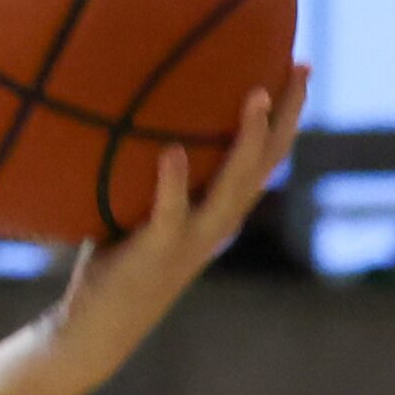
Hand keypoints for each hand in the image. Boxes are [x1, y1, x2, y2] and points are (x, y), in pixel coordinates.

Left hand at [43, 64, 311, 389]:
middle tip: (299, 68)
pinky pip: (167, 214)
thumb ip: (140, 171)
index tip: (296, 67)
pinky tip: (173, 151)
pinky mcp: (154, 253)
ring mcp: (189, 240)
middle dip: (285, 116)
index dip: (284, 117)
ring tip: (255, 96)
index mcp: (215, 212)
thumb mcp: (133, 207)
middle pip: (264, 164)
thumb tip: (123, 110)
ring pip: (231, 187)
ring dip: (245, 143)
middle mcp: (214, 224)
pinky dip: (172, 183)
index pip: (263, 158)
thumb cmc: (111, 262)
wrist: (96, 327)